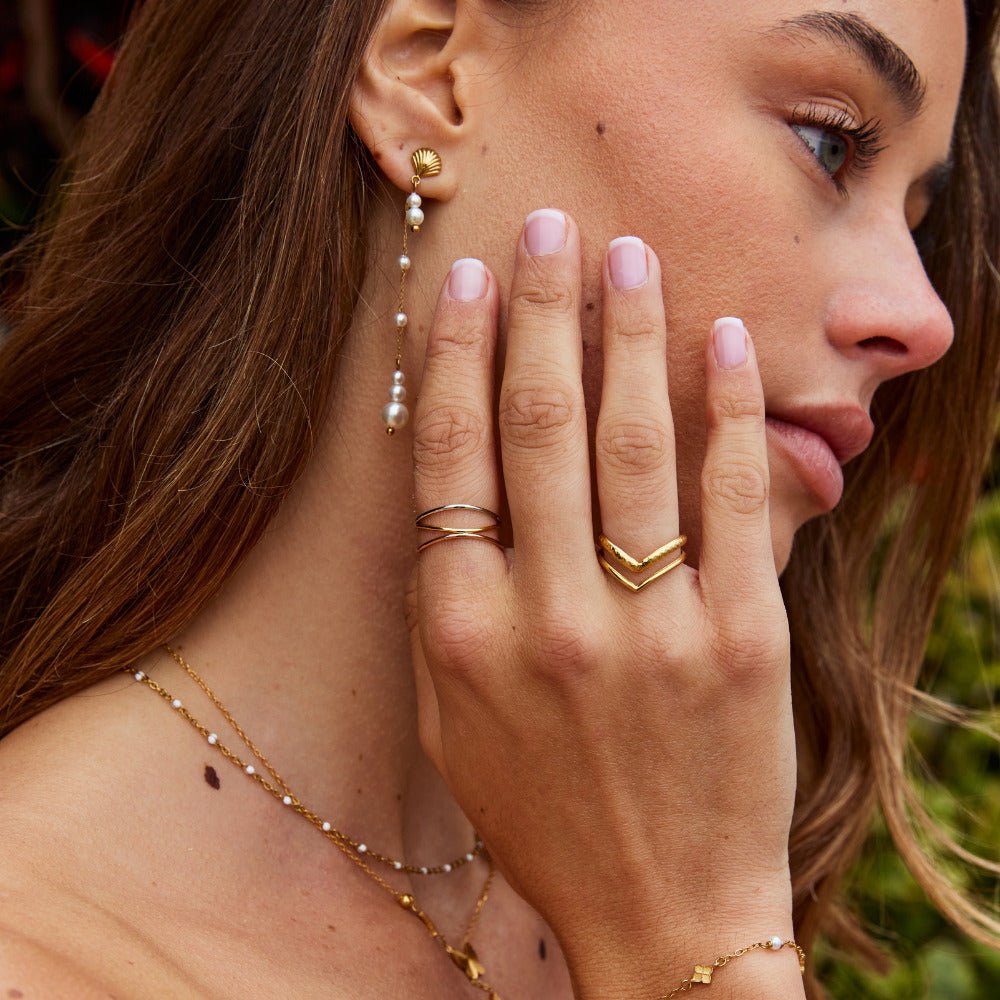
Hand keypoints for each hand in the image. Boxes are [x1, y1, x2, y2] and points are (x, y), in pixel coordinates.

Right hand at [405, 212, 798, 994]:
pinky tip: (720, 344)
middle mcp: (548, 618)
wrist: (661, 911)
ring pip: (632, 446)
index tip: (466, 280)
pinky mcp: (741, 639)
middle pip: (539, 428)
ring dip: (628, 338)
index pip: (452, 459)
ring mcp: (650, 627)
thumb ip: (446, 607)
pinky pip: (734, 501)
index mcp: (465, 634)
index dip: (457, 356)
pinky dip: (726, 413)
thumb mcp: (454, 721)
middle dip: (542, 311)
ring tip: (628, 260)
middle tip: (549, 229)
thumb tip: (451, 485)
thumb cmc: (544, 815)